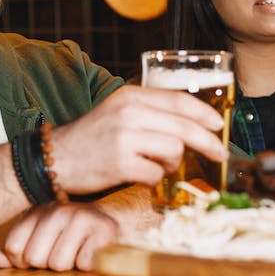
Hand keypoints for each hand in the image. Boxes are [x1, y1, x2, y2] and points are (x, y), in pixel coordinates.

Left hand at [0, 202, 117, 270]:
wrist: (111, 225)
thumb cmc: (70, 239)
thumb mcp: (40, 242)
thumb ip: (16, 252)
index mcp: (36, 212)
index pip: (13, 247)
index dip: (24, 262)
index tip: (40, 257)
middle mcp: (56, 210)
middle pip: (34, 258)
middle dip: (47, 266)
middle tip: (62, 256)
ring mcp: (80, 217)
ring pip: (59, 264)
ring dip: (69, 268)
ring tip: (77, 254)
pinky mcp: (103, 229)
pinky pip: (83, 264)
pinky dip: (88, 267)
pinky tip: (92, 254)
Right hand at [51, 85, 228, 193]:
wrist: (55, 158)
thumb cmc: (92, 138)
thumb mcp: (118, 112)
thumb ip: (150, 111)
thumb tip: (193, 123)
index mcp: (129, 96)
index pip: (178, 100)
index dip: (204, 114)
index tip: (218, 126)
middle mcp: (127, 113)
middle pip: (183, 127)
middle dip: (207, 142)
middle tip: (219, 154)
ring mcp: (123, 138)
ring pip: (174, 150)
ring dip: (173, 163)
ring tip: (159, 166)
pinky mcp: (119, 164)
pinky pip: (156, 174)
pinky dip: (154, 179)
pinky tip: (142, 176)